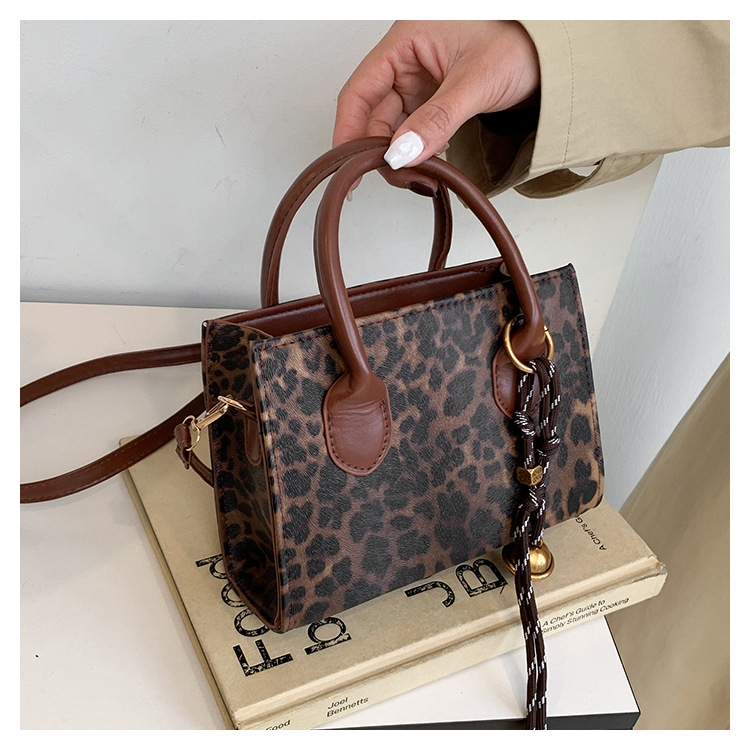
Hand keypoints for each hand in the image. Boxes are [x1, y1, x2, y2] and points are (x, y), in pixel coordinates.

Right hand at [333, 21, 539, 169]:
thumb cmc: (523, 42)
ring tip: (420, 175)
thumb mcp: (475, 83)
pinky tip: (428, 164)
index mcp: (406, 40)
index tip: (348, 167)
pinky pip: (415, 129)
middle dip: (382, 151)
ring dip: (401, 155)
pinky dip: (418, 151)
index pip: (360, 90)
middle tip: (400, 178)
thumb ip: (435, 121)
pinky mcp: (436, 98)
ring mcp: (421, 80)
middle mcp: (408, 59)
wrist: (557, 52)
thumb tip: (401, 154)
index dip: (348, 131)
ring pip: (394, 126)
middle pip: (374, 114)